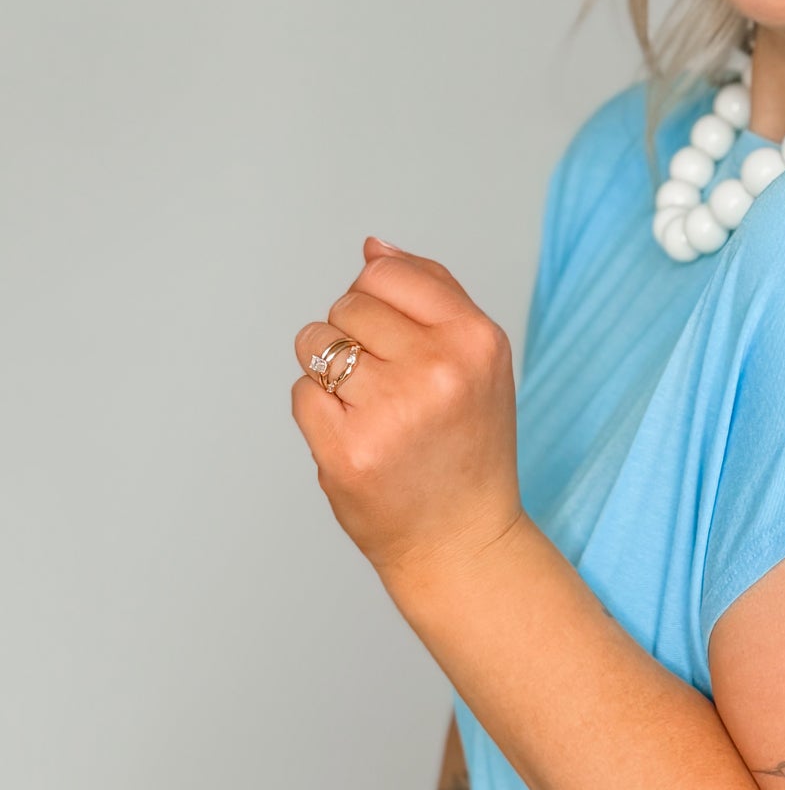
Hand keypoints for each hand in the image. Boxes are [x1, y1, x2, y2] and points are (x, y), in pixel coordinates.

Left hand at [291, 238, 522, 583]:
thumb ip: (432, 293)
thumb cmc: (468, 450)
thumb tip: (372, 246)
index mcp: (476, 340)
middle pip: (347, 306)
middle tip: (392, 393)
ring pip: (316, 344)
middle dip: (355, 341)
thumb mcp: (477, 362)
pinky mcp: (348, 451)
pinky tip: (358, 441)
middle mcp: (438, 371)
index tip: (400, 344)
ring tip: (372, 414)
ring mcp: (391, 413)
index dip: (378, 303)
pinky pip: (302, 394)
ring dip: (330, 375)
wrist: (464, 543)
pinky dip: (319, 416)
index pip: (384, 273)